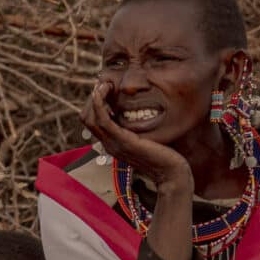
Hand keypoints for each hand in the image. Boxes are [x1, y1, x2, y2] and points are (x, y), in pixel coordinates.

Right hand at [81, 77, 188, 191]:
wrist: (172, 174)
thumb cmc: (166, 158)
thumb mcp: (149, 141)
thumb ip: (141, 131)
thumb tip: (142, 117)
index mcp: (113, 144)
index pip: (92, 122)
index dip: (95, 105)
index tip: (106, 90)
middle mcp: (108, 144)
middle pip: (86, 119)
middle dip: (92, 100)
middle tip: (103, 84)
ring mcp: (113, 144)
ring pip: (90, 118)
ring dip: (95, 98)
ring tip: (104, 85)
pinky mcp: (122, 141)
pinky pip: (102, 119)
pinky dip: (99, 103)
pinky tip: (104, 90)